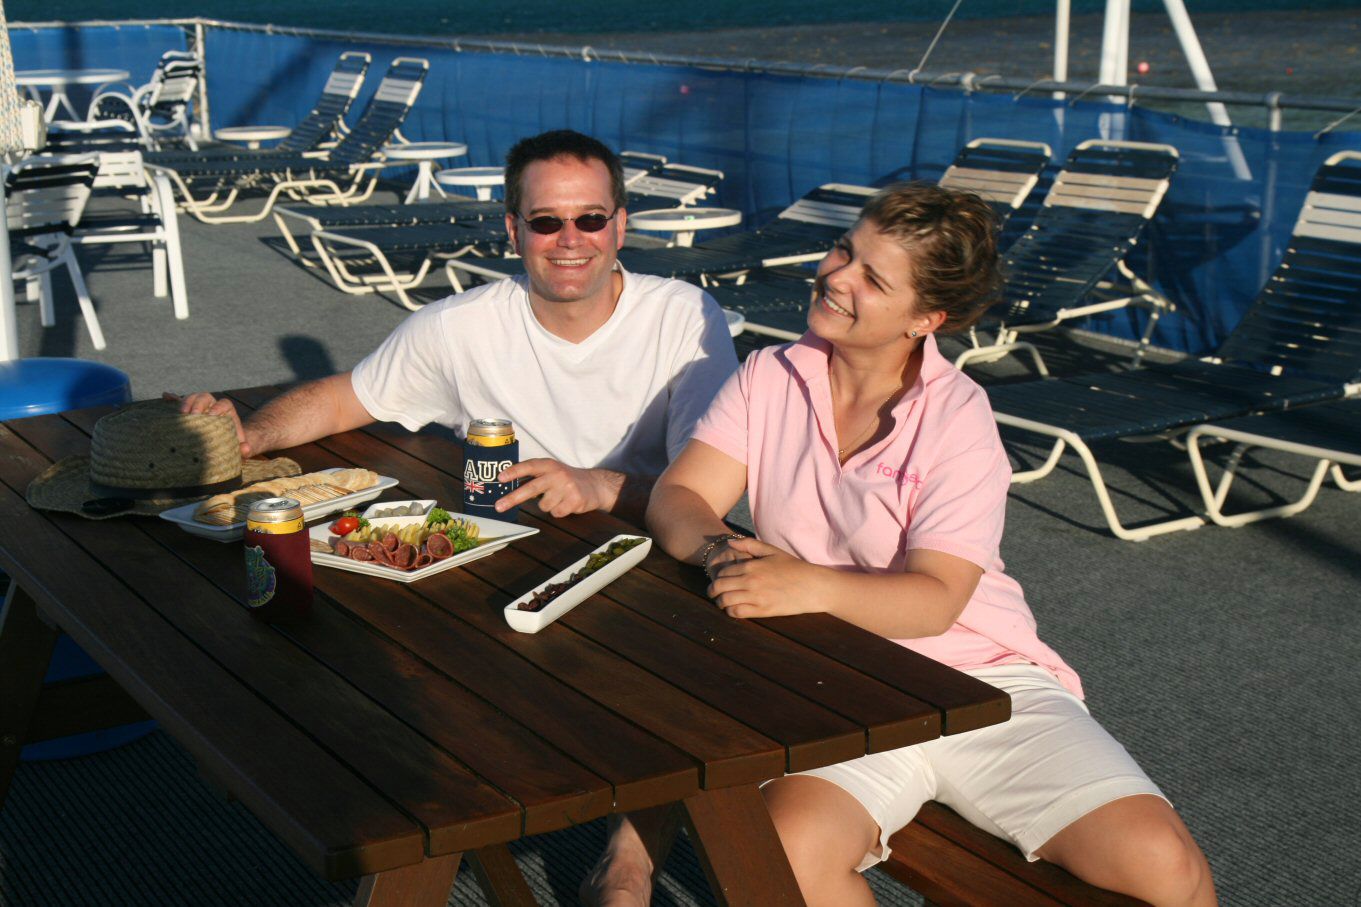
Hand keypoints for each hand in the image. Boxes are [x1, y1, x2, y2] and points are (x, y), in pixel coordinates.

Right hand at [167, 391, 251, 455]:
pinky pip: (180, 402)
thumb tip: (245, 449)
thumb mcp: (240, 448)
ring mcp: (199, 407)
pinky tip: (165, 396)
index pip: (224, 403)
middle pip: (205, 397)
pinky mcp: (189, 412)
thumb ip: (245, 448)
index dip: (218, 407)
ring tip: (181, 414)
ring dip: (186, 403)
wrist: (223, 442)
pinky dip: (173, 398)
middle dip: (199, 404)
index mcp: (227, 411)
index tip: (212, 415)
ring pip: (193, 398)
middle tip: (193, 415)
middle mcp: (212, 406)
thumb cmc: (233, 444)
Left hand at [495, 458, 618, 517]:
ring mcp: (567, 487)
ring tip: (559, 498)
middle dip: (513, 498)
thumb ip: (534, 475)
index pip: (529, 466)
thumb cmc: (567, 479)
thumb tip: (507, 484)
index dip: (514, 472)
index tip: (500, 478)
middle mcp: (558, 474)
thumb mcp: (552, 471)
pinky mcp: (575, 500)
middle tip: (498, 506)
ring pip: (543, 505)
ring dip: (548, 505)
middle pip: (532, 488)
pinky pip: (556, 513)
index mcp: (549, 465)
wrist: (596, 485)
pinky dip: (559, 511)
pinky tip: (567, 504)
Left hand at [707, 537, 830, 618]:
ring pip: (726, 601)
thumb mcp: (772, 551)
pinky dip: (731, 612)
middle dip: (713, 591)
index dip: (718, 577)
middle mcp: (751, 581)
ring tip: (722, 602)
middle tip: (713, 593)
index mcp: (751, 566)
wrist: (813, 586)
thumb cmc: (793, 567)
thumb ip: (749, 544)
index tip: (719, 580)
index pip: (723, 572)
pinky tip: (734, 609)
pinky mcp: (763, 611)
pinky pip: (738, 613)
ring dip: (720, 602)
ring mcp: (756, 597)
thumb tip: (729, 542)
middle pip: (720, 587)